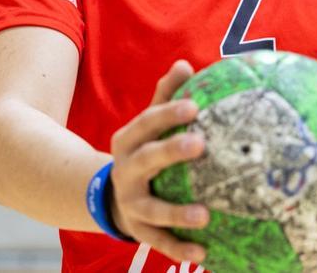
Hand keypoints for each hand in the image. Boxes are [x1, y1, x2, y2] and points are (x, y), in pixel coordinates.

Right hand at [108, 60, 209, 263]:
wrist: (111, 194)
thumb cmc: (144, 150)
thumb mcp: (148, 125)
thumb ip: (166, 97)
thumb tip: (185, 64)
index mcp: (128, 140)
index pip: (147, 122)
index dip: (168, 113)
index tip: (194, 106)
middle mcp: (126, 170)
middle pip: (147, 160)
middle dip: (171, 152)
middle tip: (201, 144)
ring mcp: (131, 202)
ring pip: (152, 208)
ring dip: (177, 213)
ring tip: (205, 215)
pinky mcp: (138, 229)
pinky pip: (159, 242)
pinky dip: (179, 249)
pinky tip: (204, 253)